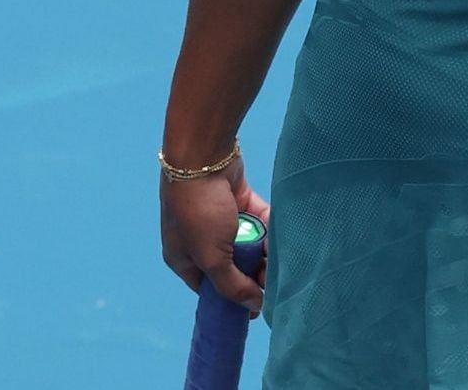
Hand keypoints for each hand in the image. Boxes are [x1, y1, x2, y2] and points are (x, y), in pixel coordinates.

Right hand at [161, 151, 271, 317]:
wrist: (203, 157)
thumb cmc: (199, 212)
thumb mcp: (211, 257)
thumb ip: (232, 286)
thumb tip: (253, 308)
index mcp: (183, 258)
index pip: (208, 288)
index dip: (230, 300)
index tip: (256, 307)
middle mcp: (200, 240)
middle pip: (231, 266)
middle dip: (252, 274)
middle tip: (273, 280)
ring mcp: (219, 219)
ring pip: (247, 243)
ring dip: (263, 252)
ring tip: (281, 259)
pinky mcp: (237, 200)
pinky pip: (257, 220)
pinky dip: (268, 228)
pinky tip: (284, 237)